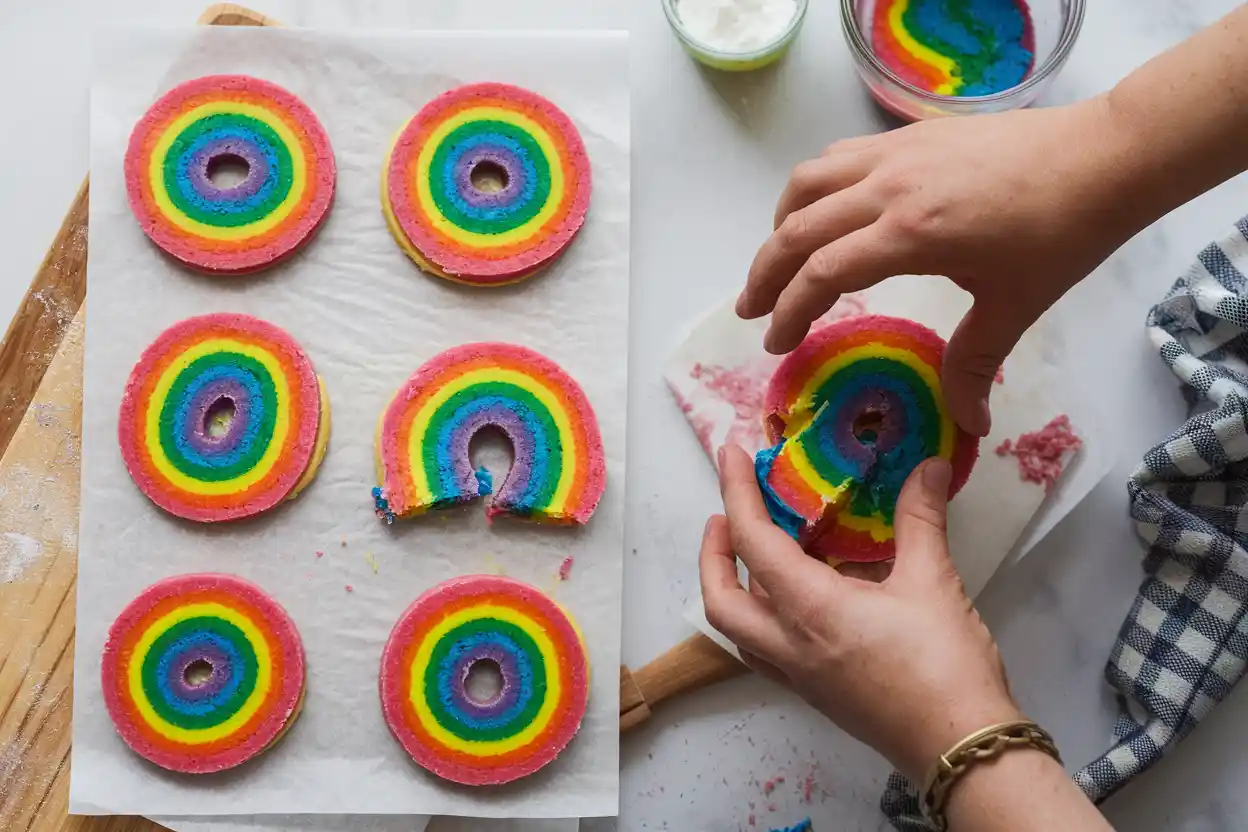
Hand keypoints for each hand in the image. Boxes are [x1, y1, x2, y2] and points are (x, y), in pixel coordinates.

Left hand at [699, 445, 1019, 780]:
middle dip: (712, 553)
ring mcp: (799, 676)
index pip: (753, 541)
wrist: (961, 750)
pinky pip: (766, 652)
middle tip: (724, 517)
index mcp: (810, 609)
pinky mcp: (816, 694)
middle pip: (720, 598)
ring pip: (739, 630)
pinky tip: (794, 601)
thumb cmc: (945, 666)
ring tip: (754, 554)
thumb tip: (928, 467)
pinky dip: (761, 618)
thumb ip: (921, 520)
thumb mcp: (934, 582)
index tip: (731, 456)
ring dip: (732, 588)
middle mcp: (790, 644)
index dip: (736, 493)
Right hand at [737, 96, 1140, 434]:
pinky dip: (813, 188)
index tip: (775, 344)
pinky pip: (837, 158)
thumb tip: (965, 424)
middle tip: (751, 311)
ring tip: (777, 259)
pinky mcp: (908, 136)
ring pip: (807, 183)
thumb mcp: (1013, 306)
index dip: (788, 313)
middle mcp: (888, 187)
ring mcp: (895, 154)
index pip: (821, 274)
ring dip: (781, 224)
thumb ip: (974, 364)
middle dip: (764, 274)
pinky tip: (823, 211)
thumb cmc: (1061, 233)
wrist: (1103, 157)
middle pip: (796, 229)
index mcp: (910, 234)